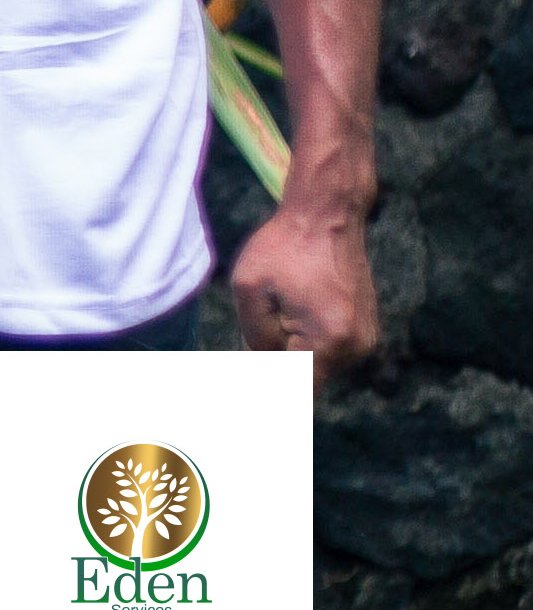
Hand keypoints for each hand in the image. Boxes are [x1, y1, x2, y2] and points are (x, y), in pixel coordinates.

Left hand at [229, 191, 380, 383]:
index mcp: (330, 340)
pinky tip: (286, 320)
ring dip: (290, 356)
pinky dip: (305, 344)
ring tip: (266, 329)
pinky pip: (328, 348)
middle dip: (276, 372)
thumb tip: (260, 367)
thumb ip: (255, 337)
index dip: (271, 394)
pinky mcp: (364, 326)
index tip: (254, 395)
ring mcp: (365, 337)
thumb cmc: (284, 247)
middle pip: (307, 380)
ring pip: (317, 365)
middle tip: (246, 360)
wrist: (328, 214)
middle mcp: (356, 346)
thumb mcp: (250, 289)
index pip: (297, 390)